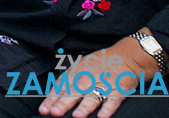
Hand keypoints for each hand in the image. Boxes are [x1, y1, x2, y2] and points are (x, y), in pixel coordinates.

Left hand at [37, 34, 163, 117]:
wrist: (125, 57)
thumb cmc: (97, 65)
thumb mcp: (79, 68)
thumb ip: (67, 81)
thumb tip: (52, 96)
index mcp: (76, 72)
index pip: (61, 86)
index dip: (51, 99)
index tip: (43, 110)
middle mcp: (88, 77)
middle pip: (74, 91)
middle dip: (64, 102)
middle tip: (54, 113)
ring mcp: (104, 83)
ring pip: (93, 96)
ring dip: (84, 107)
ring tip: (77, 117)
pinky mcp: (119, 89)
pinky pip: (113, 100)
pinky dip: (108, 108)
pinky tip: (102, 117)